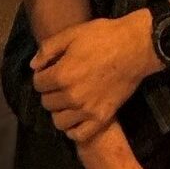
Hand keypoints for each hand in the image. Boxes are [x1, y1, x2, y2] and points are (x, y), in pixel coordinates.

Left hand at [32, 12, 153, 142]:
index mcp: (62, 75)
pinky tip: (76, 117)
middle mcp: (72, 96)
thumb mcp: (72, 34)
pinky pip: (79, 134)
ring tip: (66, 100)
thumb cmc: (103, 36)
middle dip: (49, 92)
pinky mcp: (102, 117)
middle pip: (47, 102)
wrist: (136, 48)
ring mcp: (88, 110)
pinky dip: (73, 129)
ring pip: (58, 121)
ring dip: (59, 111)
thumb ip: (48, 49)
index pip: (38, 84)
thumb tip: (33, 66)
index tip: (50, 70)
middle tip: (59, 83)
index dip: (41, 75)